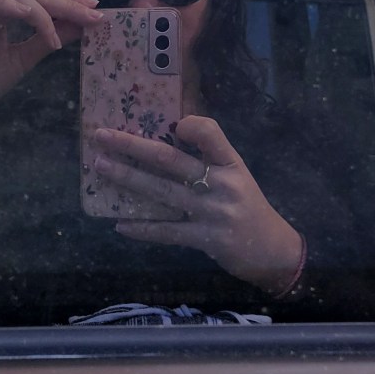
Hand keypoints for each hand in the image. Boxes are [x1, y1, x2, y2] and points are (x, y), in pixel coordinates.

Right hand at [0, 0, 103, 116]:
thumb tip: (80, 27)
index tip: (97, 12)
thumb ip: (45, 42)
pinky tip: (24, 13)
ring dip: (39, 8)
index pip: (42, 1)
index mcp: (6, 15)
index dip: (68, 3)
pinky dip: (4, 5)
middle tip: (91, 13)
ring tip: (59, 26)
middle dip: (64, 3)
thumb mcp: (21, 62)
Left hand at [92, 115, 303, 295]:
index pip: (210, 132)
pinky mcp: (206, 239)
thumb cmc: (248, 206)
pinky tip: (120, 224)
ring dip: (127, 178)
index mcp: (231, 162)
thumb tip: (168, 135)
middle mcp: (222, 183)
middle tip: (102, 136)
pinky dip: (143, 228)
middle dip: (132, 146)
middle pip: (171, 160)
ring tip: (101, 167)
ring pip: (162, 192)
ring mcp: (212, 212)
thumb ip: (208, 157)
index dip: (189, 125)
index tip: (168, 123)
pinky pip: (167, 231)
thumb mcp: (236, 174)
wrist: (273, 250)